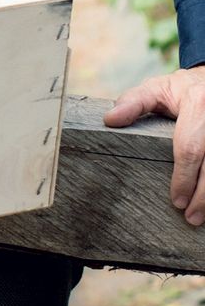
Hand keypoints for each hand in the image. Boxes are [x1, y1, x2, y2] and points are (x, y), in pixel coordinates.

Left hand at [104, 65, 204, 224]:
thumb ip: (132, 103)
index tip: (176, 200)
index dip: (183, 177)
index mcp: (197, 104)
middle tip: (190, 216)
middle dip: (202, 194)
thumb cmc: (177, 90)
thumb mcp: (153, 89)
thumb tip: (110, 120)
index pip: (189, 148)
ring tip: (200, 216)